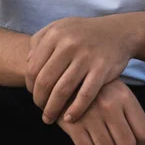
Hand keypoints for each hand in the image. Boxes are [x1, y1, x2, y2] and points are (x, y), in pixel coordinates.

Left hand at [25, 15, 139, 123]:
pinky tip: (69, 118)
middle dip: (39, 100)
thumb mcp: (61, 27)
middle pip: (45, 80)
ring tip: (50, 118)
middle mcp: (69, 44)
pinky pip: (85, 95)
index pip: (34, 67)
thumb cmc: (84, 32)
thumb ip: (41, 39)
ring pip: (62, 90)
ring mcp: (86, 56)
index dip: (30, 85)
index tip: (33, 95)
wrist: (118, 31)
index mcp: (55, 34)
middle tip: (40, 109)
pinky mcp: (102, 69)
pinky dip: (75, 110)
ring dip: (53, 109)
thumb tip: (27, 61)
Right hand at [57, 79, 144, 144]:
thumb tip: (142, 138)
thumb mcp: (117, 90)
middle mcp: (110, 106)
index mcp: (124, 96)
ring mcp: (91, 115)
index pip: (144, 133)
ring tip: (100, 139)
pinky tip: (88, 143)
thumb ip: (130, 111)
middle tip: (113, 139)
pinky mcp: (74, 125)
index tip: (130, 138)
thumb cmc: (96, 88)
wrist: (64, 75)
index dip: (139, 142)